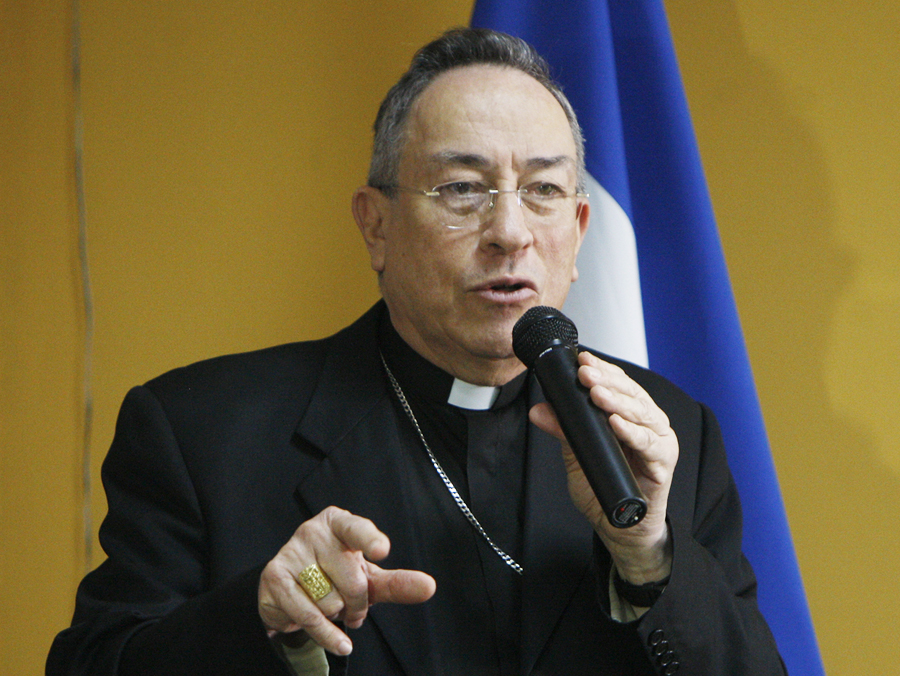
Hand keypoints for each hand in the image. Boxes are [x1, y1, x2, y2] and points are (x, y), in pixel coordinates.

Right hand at [258, 506, 435, 654]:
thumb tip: (428, 587)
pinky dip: (328, 635)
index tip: (381, 550)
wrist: (291, 588)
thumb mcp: (368, 577)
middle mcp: (313, 531)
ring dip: (336, 614)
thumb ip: (396, 582)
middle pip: (352, 580)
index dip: (370, 539)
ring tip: (329, 606)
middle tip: (352, 605)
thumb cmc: (335, 574)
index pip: (357, 529)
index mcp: (340, 522)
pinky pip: (310, 616)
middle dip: (358, 603)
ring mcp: (291, 552)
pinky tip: (338, 640)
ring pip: (330, 601)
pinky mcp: (275, 577)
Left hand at [529, 351, 678, 583]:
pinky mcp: (663, 464)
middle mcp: (648, 423)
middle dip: (607, 380)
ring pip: (642, 413)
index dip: (602, 369)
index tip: (581, 359)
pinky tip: (617, 423)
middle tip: (585, 371)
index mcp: (631, 415)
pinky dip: (633, 432)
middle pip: (630, 394)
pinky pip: (649, 444)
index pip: (618, 384)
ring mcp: (658, 442)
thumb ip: (564, 431)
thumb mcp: (577, 455)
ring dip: (618, 401)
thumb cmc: (605, 487)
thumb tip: (539, 410)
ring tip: (597, 392)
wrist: (622, 528)